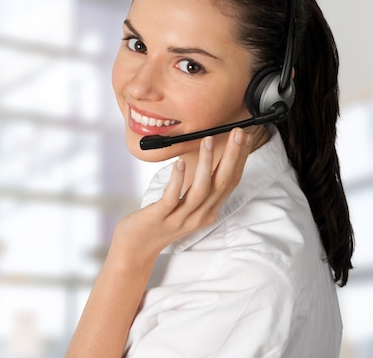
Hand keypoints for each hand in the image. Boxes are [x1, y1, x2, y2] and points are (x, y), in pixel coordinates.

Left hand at [109, 128, 252, 270]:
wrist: (137, 248)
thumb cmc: (160, 222)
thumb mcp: (186, 207)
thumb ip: (198, 189)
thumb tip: (207, 162)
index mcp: (207, 211)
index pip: (230, 183)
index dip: (239, 160)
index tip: (245, 137)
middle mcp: (198, 215)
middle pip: (221, 184)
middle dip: (232, 156)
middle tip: (237, 133)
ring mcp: (179, 218)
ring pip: (200, 190)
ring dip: (206, 163)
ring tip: (207, 140)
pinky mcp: (160, 217)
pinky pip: (172, 198)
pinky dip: (177, 179)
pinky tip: (180, 163)